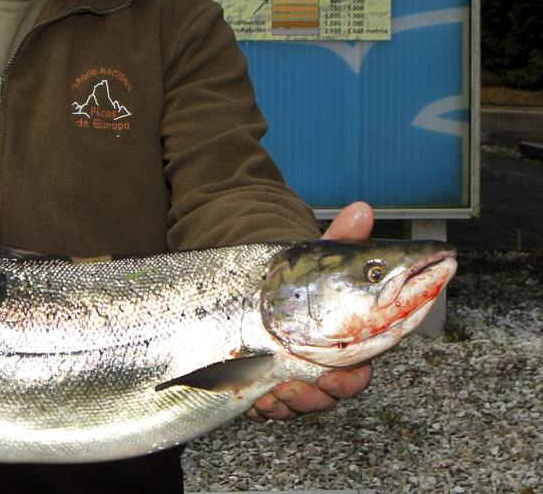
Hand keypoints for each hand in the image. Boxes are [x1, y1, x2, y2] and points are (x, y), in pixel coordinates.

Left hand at [247, 201, 374, 421]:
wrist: (258, 295)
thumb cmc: (298, 283)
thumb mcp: (316, 261)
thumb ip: (341, 240)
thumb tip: (363, 208)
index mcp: (345, 340)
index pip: (360, 367)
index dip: (351, 376)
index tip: (336, 374)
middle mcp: (326, 366)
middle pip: (332, 394)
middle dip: (318, 395)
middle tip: (301, 385)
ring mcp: (299, 381)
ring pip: (302, 406)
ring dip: (290, 403)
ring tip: (273, 389)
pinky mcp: (271, 390)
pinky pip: (273, 410)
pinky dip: (265, 407)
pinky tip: (256, 398)